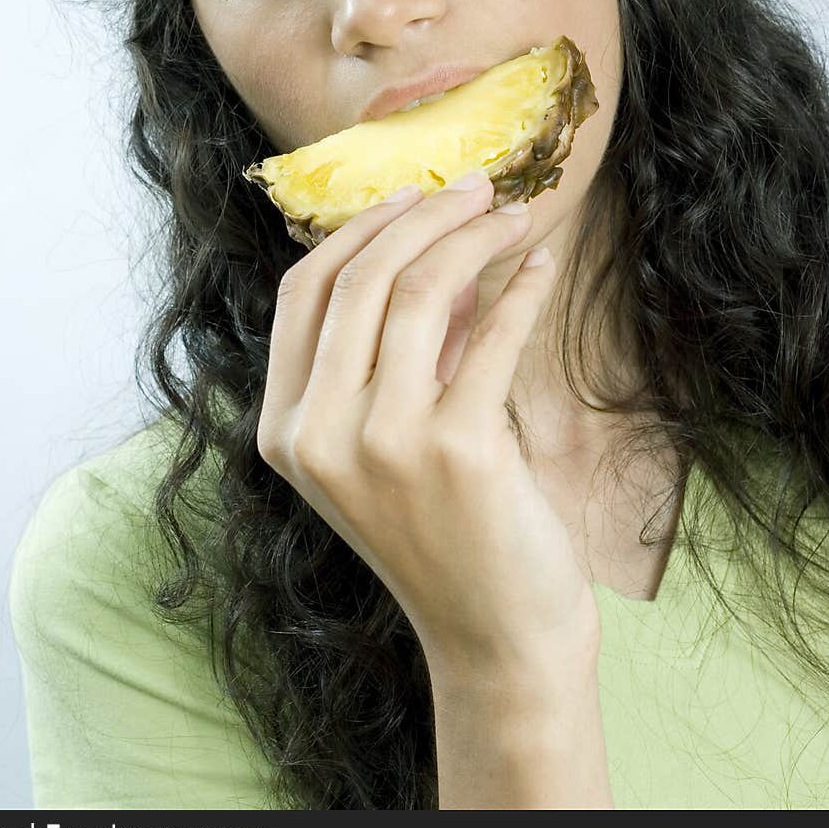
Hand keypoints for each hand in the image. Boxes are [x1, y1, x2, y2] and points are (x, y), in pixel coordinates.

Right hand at [256, 172, 599, 679]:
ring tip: (515, 220)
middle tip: (479, 190)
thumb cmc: (443, 533)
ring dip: (474, 240)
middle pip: (358, 280)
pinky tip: (544, 269)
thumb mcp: (387, 442)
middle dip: (423, 216)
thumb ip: (394, 354)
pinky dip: (523, 291)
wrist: (494, 637)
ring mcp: (382, 445)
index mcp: (283, 430)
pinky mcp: (456, 452)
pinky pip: (490, 337)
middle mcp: (317, 435)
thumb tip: (436, 246)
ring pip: (419, 293)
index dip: (358, 230)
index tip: (413, 197)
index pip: (303, 294)